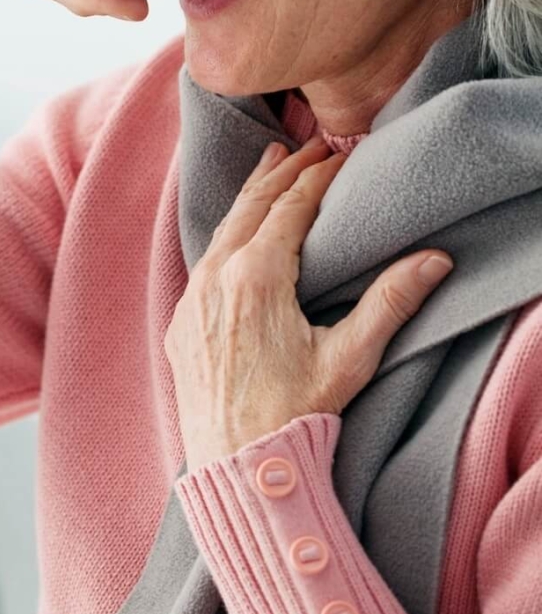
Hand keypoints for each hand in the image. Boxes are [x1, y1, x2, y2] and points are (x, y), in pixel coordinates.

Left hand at [164, 136, 453, 472]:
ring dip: (251, 193)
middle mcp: (216, 277)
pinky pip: (205, 259)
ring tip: (271, 161)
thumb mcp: (349, 358)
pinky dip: (226, 231)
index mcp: (256, 277)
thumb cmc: (295, 416)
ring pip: (224, 228)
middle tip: (310, 143)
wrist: (237, 471)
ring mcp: (192, 298)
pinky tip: (237, 229)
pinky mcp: (180, 321)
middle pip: (253, 205)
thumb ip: (389, 302)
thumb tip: (432, 259)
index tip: (341, 153)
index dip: (319, 177)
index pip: (292, 208)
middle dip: (285, 170)